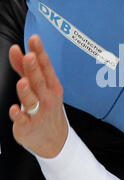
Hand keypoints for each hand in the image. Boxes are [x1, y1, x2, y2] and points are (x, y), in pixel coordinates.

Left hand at [9, 34, 67, 157]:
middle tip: (29, 56)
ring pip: (31, 100)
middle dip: (34, 68)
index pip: (45, 66)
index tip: (34, 39)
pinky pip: (22, 120)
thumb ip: (24, 68)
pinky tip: (14, 110)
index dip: (39, 52)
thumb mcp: (38, 86)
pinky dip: (18, 115)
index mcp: (51, 85)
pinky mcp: (29, 126)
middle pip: (39, 81)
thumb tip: (15, 50)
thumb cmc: (45, 107)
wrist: (54, 139)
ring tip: (22, 82)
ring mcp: (38, 112)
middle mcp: (46, 97)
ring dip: (26, 91)